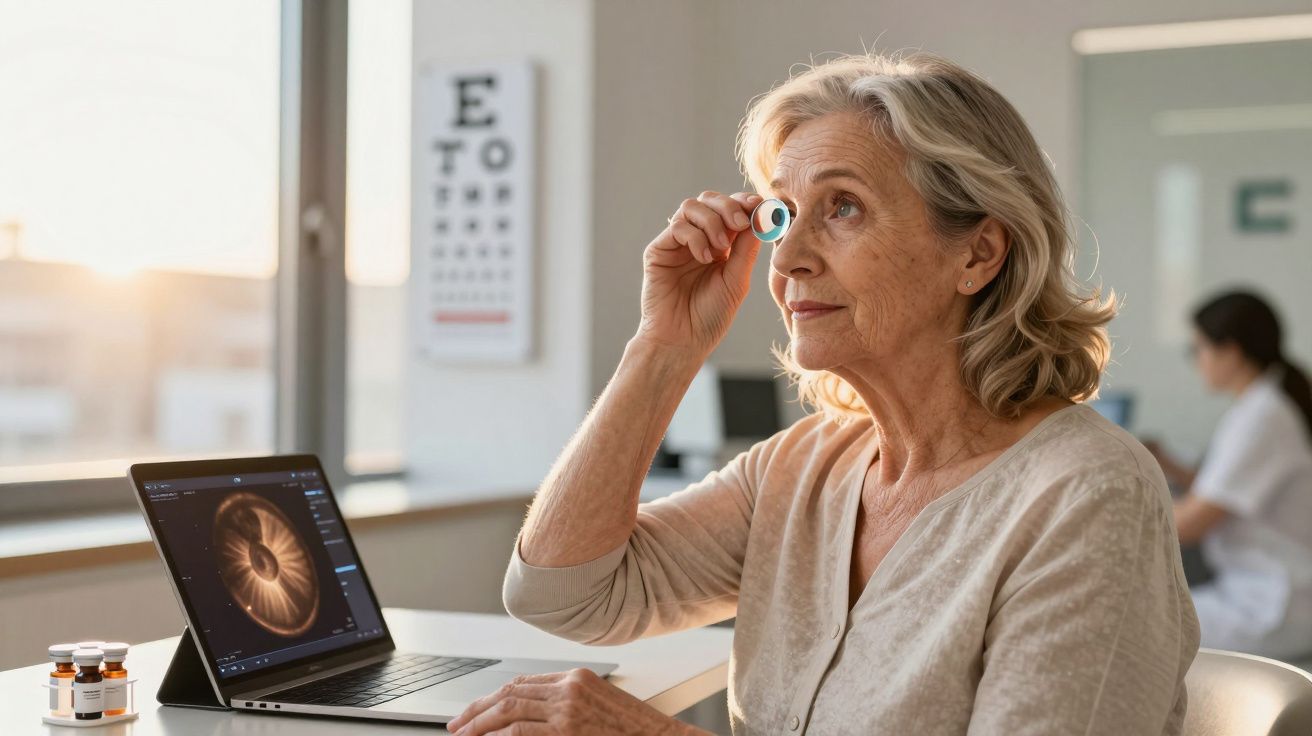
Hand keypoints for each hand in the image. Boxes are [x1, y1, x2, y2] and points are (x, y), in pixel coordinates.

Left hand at [445, 668, 694, 735]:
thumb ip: (567, 704)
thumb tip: (528, 716)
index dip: (494, 696)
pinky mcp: (567, 730)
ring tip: (463, 735)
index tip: (475, 710)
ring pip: (509, 709)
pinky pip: (520, 731)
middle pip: (510, 692)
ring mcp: (568, 709)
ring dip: (480, 724)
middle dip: (478, 709)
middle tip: (457, 724)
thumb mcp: (599, 705)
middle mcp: (569, 687)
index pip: (523, 682)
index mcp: (576, 677)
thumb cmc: (633, 730)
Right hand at [635, 190, 764, 357]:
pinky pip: (677, 227)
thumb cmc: (710, 317)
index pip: (730, 210)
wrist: (683, 340)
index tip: (760, 206)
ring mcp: (676, 244)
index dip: (744, 202)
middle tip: (740, 223)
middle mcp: (697, 239)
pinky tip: (704, 258)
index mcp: (720, 245)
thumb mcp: (737, 280)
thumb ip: (747, 248)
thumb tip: (760, 217)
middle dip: (728, 205)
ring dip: (712, 221)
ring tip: (720, 248)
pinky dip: (695, 236)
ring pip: (691, 207)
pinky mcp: (658, 250)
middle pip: (709, 200)